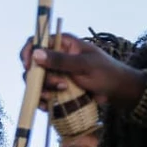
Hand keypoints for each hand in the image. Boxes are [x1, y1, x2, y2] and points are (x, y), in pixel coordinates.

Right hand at [24, 33, 142, 107]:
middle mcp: (55, 56)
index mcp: (62, 43)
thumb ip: (60, 60)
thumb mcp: (84, 65)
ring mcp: (54, 73)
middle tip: (59, 85)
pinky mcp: (55, 87)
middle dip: (40, 77)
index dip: (28, 52)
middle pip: (33, 64)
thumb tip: (36, 54)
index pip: (36, 41)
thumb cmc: (106, 73)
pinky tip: (49, 105)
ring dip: (42, 90)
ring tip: (59, 95)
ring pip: (35, 81)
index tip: (29, 66)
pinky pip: (40, 93)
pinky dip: (42, 100)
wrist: (117, 92)